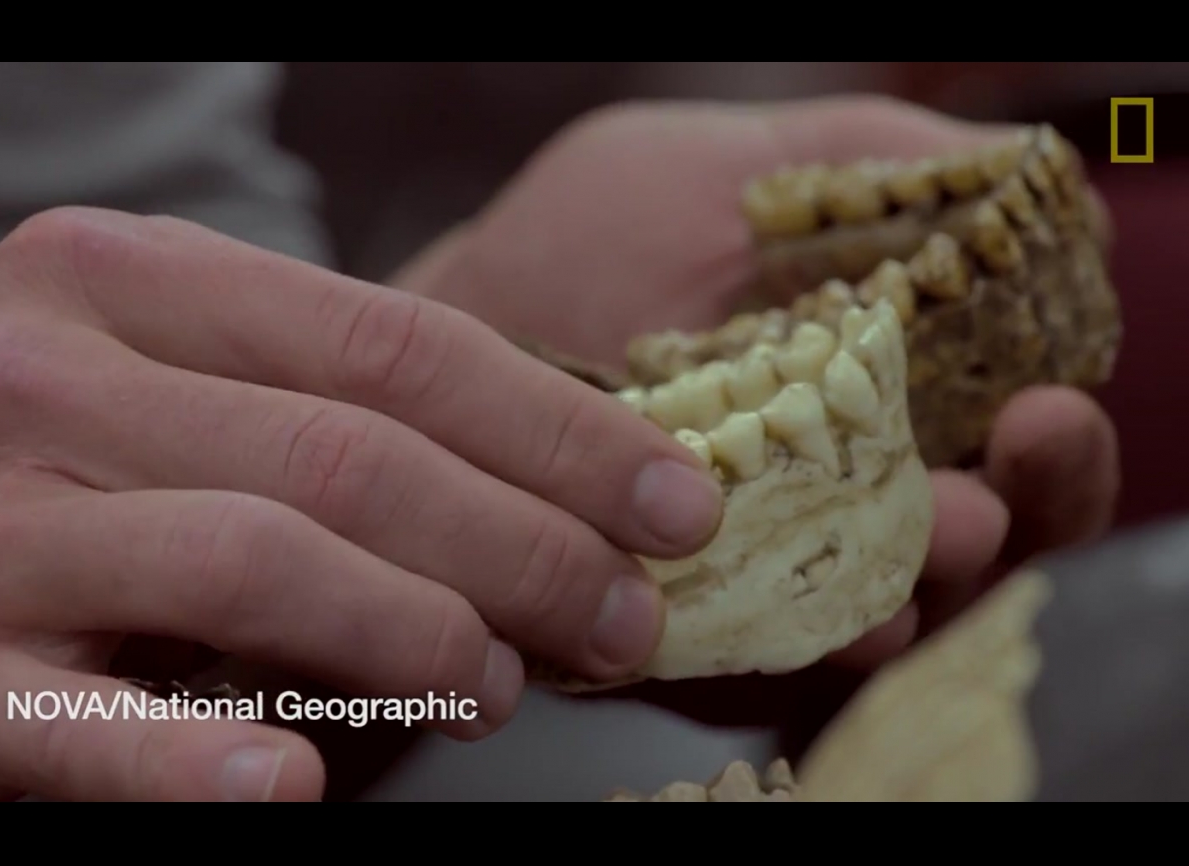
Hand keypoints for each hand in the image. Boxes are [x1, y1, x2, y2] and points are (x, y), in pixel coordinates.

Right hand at [0, 207, 722, 800]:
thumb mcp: (158, 386)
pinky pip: (94, 731)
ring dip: (417, 634)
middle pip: (349, 456)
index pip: (393, 344)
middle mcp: (38, 380)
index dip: (557, 426)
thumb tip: (543, 484)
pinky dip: (210, 765)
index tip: (671, 496)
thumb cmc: (27, 468)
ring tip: (503, 684)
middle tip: (623, 613)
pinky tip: (302, 792)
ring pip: (257, 564)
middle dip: (526, 543)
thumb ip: (317, 410)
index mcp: (119, 282)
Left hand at [396, 95, 1119, 719]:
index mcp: (875, 411)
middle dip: (989, 535)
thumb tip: (1026, 173)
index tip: (1046, 406)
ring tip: (905, 553)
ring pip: (862, 624)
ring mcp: (749, 582)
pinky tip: (792, 615)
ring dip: (895, 599)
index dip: (1043, 450)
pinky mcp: (663, 638)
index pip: (997, 459)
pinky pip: (734, 660)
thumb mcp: (730, 174)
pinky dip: (767, 640)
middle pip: (956, 561)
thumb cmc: (589, 243)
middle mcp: (828, 508)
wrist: (449, 322)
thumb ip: (871, 166)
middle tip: (984, 503)